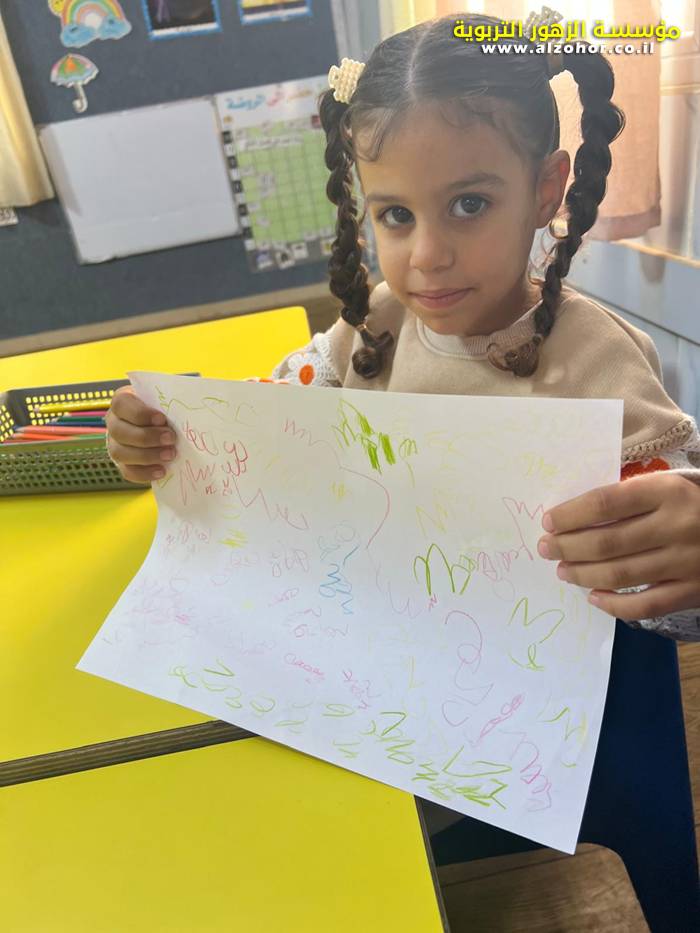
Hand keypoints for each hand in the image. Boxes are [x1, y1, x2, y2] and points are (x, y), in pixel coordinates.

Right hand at [105, 386, 176, 483]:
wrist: (167, 428)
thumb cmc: (168, 409)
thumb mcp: (169, 399)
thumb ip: (173, 400)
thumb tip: (188, 407)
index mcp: (123, 402)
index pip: (121, 404)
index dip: (140, 413)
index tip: (162, 419)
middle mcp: (114, 422)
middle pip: (119, 430)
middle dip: (146, 437)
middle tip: (171, 438)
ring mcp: (115, 444)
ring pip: (120, 453)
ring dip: (146, 456)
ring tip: (170, 455)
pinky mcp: (123, 464)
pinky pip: (128, 471)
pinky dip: (144, 473)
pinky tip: (162, 471)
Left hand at [537, 472, 699, 620]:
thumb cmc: (692, 506)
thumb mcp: (667, 487)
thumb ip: (629, 498)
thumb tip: (572, 516)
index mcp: (667, 491)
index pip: (606, 503)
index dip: (571, 514)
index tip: (548, 522)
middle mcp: (677, 526)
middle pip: (608, 541)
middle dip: (568, 546)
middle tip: (546, 548)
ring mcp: (686, 562)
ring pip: (621, 574)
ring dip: (583, 573)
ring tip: (562, 571)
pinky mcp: (693, 592)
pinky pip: (645, 605)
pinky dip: (614, 604)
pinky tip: (593, 597)